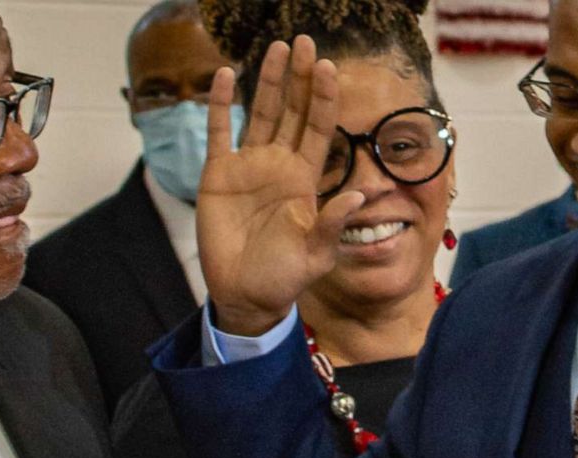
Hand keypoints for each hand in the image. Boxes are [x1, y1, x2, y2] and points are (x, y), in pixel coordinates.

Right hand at [197, 35, 366, 335]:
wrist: (244, 294)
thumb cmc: (284, 278)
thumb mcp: (316, 255)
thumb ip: (333, 224)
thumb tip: (359, 198)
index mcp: (306, 179)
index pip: (320, 128)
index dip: (325, 98)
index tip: (331, 68)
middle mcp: (279, 165)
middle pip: (294, 111)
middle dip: (301, 78)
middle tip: (306, 42)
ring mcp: (248, 166)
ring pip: (262, 113)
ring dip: (270, 81)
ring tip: (278, 48)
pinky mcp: (218, 174)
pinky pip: (220, 131)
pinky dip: (222, 104)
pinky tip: (227, 75)